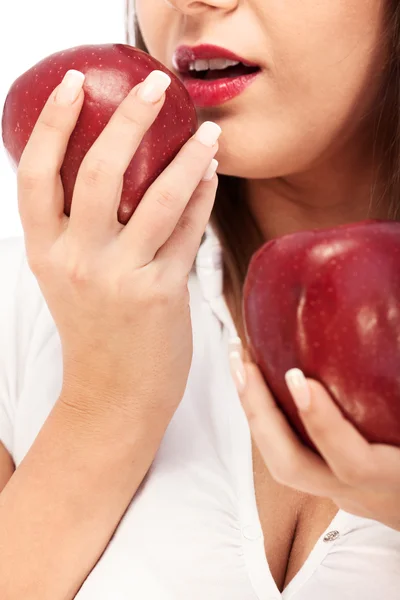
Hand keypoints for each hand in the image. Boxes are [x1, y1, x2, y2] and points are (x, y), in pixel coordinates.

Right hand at [17, 68, 219, 427]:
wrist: (114, 394)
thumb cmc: (95, 331)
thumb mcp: (68, 276)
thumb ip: (76, 228)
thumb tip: (113, 169)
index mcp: (46, 252)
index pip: (35, 175)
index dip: (52, 124)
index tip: (72, 84)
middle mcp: (78, 260)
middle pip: (99, 171)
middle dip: (129, 119)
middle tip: (155, 86)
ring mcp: (121, 277)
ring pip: (158, 197)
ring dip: (188, 156)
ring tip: (207, 132)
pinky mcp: (162, 293)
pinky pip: (189, 230)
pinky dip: (203, 196)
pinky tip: (211, 176)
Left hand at [228, 337, 399, 530]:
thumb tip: (396, 330)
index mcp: (391, 476)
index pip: (353, 463)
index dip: (323, 425)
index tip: (298, 378)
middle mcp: (358, 489)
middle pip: (293, 468)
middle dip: (260, 413)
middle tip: (243, 362)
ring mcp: (338, 489)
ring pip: (280, 463)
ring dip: (253, 411)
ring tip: (240, 362)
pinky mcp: (327, 479)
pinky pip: (284, 450)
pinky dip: (265, 415)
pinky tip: (257, 379)